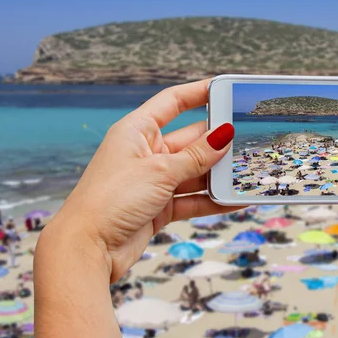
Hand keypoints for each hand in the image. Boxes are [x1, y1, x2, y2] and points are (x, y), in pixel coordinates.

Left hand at [45, 80, 238, 281]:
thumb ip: (196, 156)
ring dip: (218, 174)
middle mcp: (145, 153)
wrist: (87, 248)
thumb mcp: (160, 171)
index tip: (226, 89)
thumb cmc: (111, 199)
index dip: (199, 93)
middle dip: (218, 141)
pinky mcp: (159, 206)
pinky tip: (236, 199)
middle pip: (190, 140)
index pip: (172, 102)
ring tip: (247, 172)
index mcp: (137, 131)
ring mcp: (153, 181)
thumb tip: (224, 134)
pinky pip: (192, 198)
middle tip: (249, 139)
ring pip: (194, 171)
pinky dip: (212, 200)